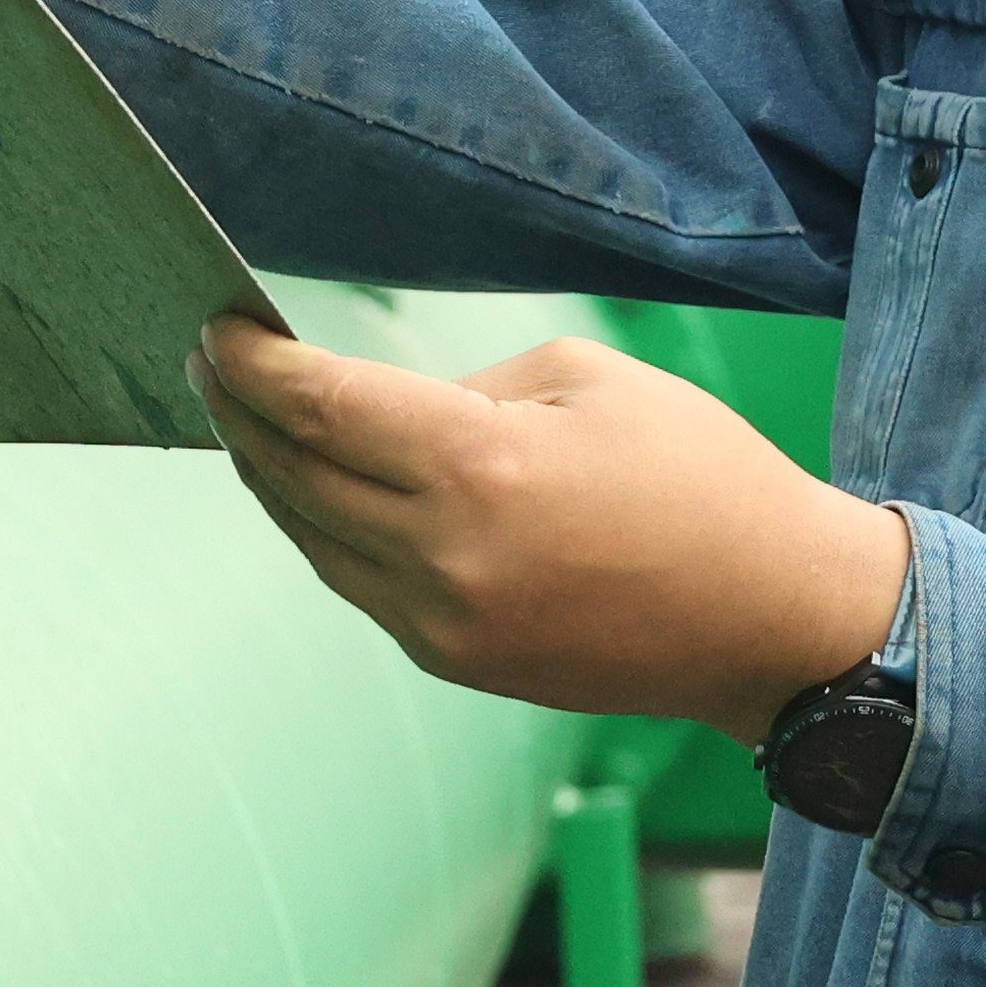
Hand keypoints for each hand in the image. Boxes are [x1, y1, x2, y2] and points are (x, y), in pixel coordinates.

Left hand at [194, 321, 910, 739]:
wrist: (772, 616)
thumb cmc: (701, 475)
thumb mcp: (590, 380)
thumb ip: (471, 387)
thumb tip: (389, 410)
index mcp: (479, 469)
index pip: (323, 407)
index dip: (255, 366)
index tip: (215, 327)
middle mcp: (444, 556)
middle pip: (294, 476)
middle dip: (242, 414)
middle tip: (213, 361)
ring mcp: (444, 622)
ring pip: (313, 538)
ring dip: (271, 475)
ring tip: (248, 418)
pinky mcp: (458, 660)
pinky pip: (359, 582)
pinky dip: (324, 528)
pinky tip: (316, 486)